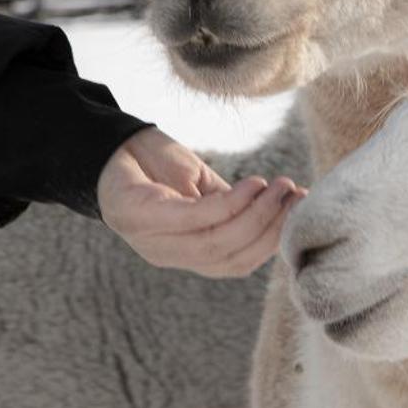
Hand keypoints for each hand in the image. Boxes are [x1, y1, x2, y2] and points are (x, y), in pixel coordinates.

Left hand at [97, 127, 302, 277]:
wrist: (106, 143)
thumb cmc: (155, 167)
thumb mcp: (202, 190)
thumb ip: (233, 207)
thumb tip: (285, 210)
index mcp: (185, 254)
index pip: (237, 263)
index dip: (273, 242)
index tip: (302, 212)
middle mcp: (169, 256)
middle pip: (231, 258)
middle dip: (272, 229)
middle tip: (296, 197)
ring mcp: (153, 242)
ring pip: (218, 243)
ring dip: (258, 216)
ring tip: (280, 188)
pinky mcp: (143, 218)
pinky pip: (197, 219)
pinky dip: (232, 205)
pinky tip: (253, 185)